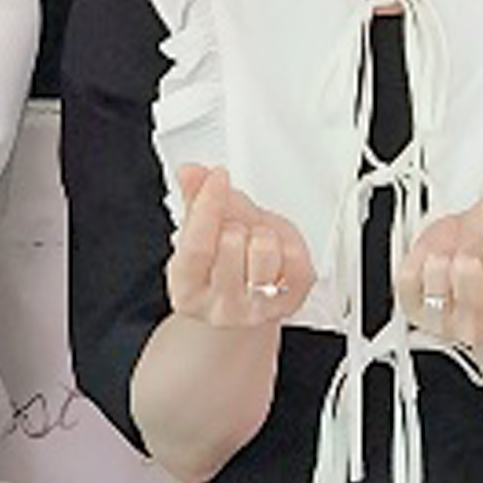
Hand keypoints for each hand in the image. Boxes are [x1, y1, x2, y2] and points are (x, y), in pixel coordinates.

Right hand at [162, 161, 318, 329]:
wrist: (246, 305)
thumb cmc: (222, 267)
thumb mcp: (202, 232)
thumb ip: (196, 199)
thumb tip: (190, 173)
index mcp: (187, 289)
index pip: (196, 244)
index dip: (208, 204)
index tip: (218, 177)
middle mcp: (220, 307)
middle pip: (231, 241)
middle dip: (235, 224)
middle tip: (235, 233)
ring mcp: (256, 310)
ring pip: (264, 248)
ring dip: (263, 235)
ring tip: (256, 245)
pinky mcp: (291, 302)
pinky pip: (295, 258)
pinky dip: (289, 246)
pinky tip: (277, 257)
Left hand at [394, 179, 482, 355]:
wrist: (482, 309)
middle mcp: (481, 322)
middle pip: (469, 266)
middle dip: (472, 238)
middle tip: (476, 233)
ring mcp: (446, 321)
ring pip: (437, 269)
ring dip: (444, 247)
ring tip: (454, 250)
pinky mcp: (415, 313)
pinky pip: (408, 277)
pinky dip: (418, 258)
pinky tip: (433, 259)